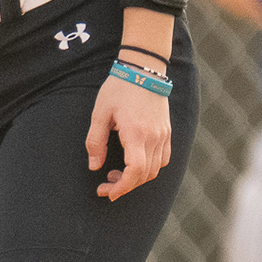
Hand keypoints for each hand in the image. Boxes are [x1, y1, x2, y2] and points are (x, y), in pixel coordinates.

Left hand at [86, 74, 171, 201]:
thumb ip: (95, 141)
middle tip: (105, 186)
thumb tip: (94, 166)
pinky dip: (150, 168)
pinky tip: (134, 163)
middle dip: (125, 185)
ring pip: (155, 169)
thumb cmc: (119, 88)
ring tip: (116, 174)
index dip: (123, 186)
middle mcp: (154, 137)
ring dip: (137, 178)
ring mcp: (163, 135)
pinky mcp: (167, 131)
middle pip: (145, 175)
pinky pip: (164, 158)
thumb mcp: (100, 113)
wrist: (143, 69)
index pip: (135, 170)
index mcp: (136, 133)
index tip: (109, 192)